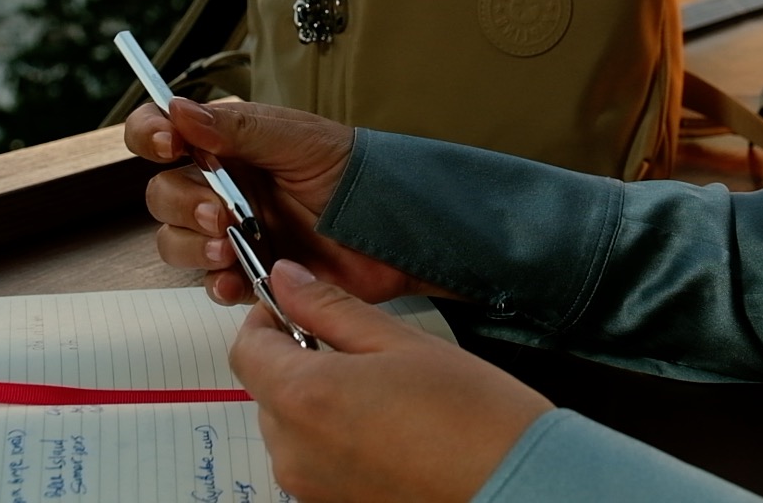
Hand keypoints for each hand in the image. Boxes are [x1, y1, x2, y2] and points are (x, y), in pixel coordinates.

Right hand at [125, 98, 442, 304]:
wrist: (394, 224)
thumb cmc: (354, 169)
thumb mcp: (298, 139)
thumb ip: (237, 128)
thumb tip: (179, 110)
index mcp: (226, 145)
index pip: (161, 132)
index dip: (150, 136)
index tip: (167, 145)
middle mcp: (221, 187)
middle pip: (161, 194)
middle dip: (181, 203)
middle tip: (219, 211)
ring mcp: (232, 231)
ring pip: (176, 242)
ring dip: (193, 246)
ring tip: (230, 246)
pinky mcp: (249, 272)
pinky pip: (211, 285)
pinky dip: (218, 285)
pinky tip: (237, 280)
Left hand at [236, 260, 552, 502]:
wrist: (515, 485)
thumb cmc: (472, 415)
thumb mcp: (400, 341)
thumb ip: (331, 308)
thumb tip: (287, 280)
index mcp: (304, 398)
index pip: (247, 349)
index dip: (268, 320)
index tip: (298, 306)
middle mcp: (294, 450)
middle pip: (267, 390)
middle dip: (298, 360)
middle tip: (358, 346)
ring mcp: (310, 486)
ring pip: (289, 426)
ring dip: (316, 400)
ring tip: (382, 391)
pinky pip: (312, 459)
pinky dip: (334, 436)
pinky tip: (387, 425)